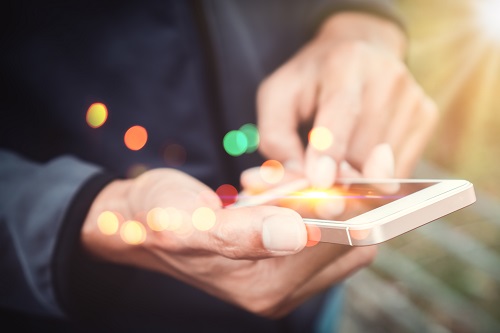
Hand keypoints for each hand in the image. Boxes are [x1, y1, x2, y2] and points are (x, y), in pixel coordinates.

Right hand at [81, 168, 374, 316]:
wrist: (140, 218)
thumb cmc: (158, 217)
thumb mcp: (189, 222)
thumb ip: (242, 233)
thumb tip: (298, 234)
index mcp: (266, 287)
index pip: (340, 246)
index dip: (354, 205)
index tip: (355, 166)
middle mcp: (282, 289)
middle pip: (351, 242)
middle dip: (340, 198)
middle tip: (309, 168)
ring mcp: (283, 274)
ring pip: (339, 230)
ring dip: (321, 195)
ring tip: (278, 178)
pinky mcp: (280, 257)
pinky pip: (318, 226)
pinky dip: (306, 198)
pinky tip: (274, 184)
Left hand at [257, 12, 438, 187]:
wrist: (358, 52)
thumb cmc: (311, 80)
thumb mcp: (277, 97)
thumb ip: (276, 137)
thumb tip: (298, 180)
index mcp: (345, 61)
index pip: (341, 109)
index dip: (331, 147)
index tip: (320, 180)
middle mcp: (387, 76)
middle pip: (362, 149)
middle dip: (337, 180)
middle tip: (318, 191)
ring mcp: (412, 97)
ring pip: (382, 167)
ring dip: (353, 180)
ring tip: (335, 163)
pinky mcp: (426, 117)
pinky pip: (399, 170)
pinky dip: (373, 177)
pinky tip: (357, 158)